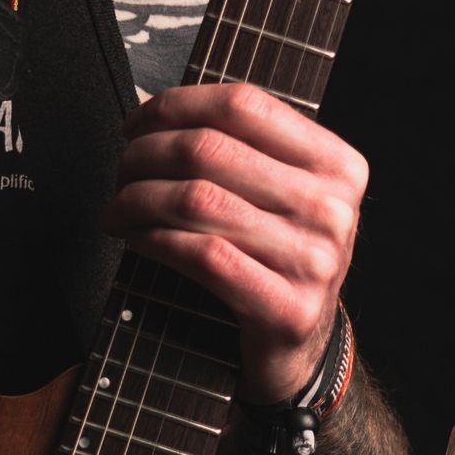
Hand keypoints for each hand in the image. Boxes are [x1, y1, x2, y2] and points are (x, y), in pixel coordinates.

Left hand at [102, 81, 367, 401]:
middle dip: (144, 155)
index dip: (175, 106)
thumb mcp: (281, 195)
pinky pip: (202, 255)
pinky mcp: (288, 310)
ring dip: (137, 200)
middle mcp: (334, 208)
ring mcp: (315, 262)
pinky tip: (136, 238)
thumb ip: (241, 148)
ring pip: (197, 200)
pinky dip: (154, 240)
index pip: (244, 104)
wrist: (300, 350)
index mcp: (337, 164)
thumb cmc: (276, 261)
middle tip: (119, 172)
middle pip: (210, 149)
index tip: (137, 125)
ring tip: (117, 209)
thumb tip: (154, 111)